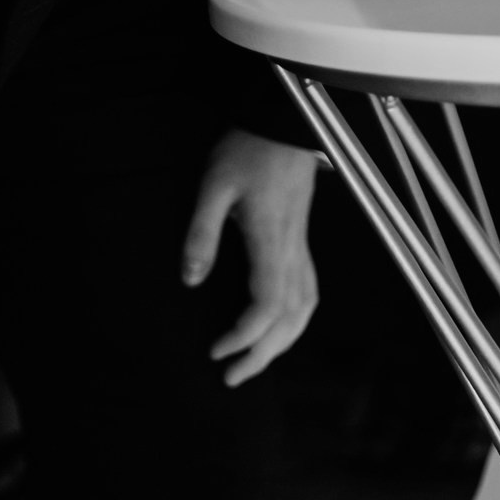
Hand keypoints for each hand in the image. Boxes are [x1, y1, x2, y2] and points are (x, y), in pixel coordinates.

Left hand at [181, 129, 319, 385]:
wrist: (280, 122)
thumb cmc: (246, 150)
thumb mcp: (213, 186)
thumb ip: (201, 234)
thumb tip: (191, 281)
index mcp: (270, 241)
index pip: (265, 308)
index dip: (243, 338)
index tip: (215, 351)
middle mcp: (292, 250)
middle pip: (288, 319)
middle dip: (262, 356)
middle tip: (231, 377)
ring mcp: (301, 245)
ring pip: (304, 309)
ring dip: (282, 343)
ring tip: (253, 361)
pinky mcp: (302, 239)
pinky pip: (308, 291)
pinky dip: (296, 320)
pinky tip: (280, 327)